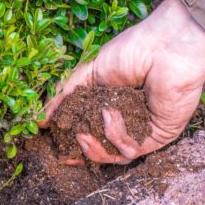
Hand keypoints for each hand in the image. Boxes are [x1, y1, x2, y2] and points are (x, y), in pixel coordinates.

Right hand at [40, 0, 204, 163]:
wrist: (163, 48)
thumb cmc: (131, 52)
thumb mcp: (89, 72)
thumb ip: (66, 95)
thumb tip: (42, 119)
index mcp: (110, 106)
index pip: (89, 131)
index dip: (71, 140)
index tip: (53, 143)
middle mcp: (127, 120)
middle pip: (100, 149)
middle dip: (82, 149)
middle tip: (71, 144)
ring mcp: (142, 130)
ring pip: (114, 156)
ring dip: (95, 148)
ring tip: (85, 133)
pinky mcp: (157, 136)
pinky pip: (131, 150)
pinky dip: (115, 135)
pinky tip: (111, 114)